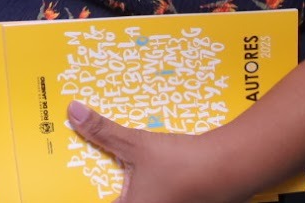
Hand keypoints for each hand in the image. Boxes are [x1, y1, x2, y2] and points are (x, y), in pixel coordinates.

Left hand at [67, 101, 248, 202]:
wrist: (231, 167)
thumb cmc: (181, 163)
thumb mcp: (136, 144)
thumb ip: (102, 131)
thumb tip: (72, 112)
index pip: (96, 200)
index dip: (89, 190)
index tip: (73, 180)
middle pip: (118, 197)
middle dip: (109, 184)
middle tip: (98, 164)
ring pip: (137, 196)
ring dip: (129, 184)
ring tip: (124, 166)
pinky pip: (152, 195)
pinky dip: (146, 184)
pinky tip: (145, 170)